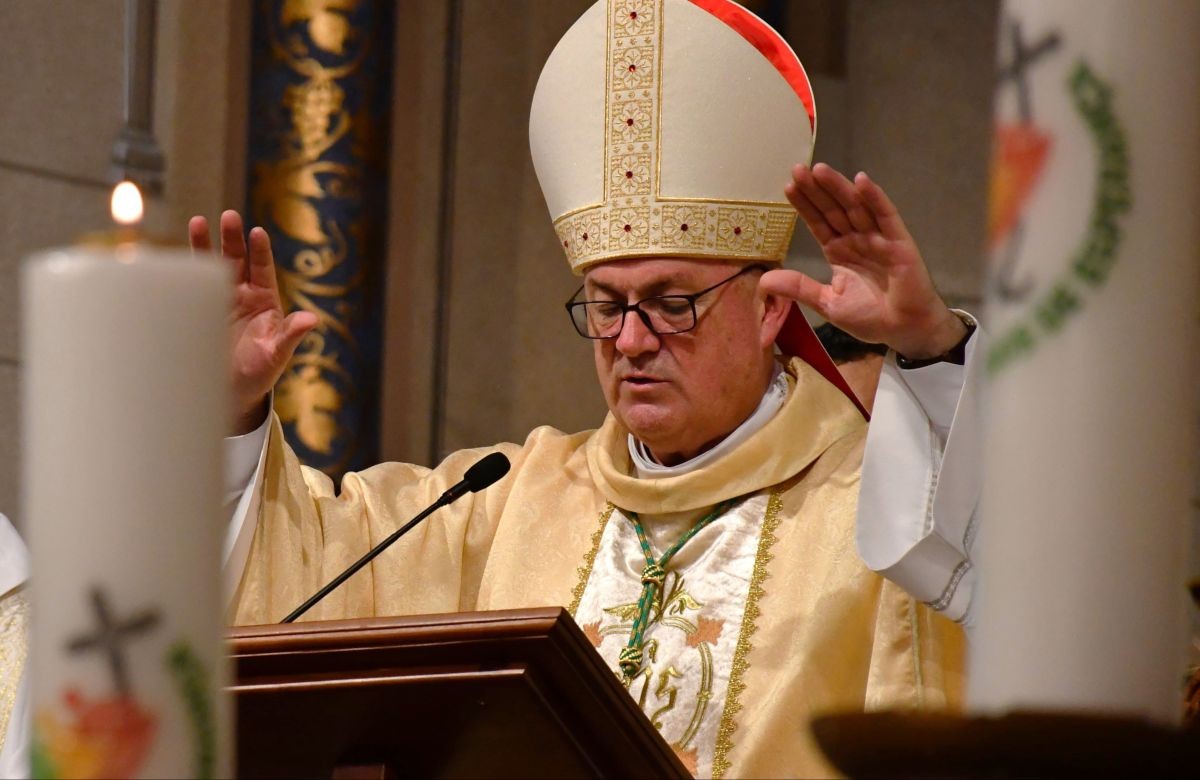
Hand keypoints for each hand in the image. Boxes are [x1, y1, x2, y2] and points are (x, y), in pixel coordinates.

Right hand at [189, 211, 317, 432]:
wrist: (230, 391)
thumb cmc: (260, 372)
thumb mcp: (277, 354)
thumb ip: (291, 335)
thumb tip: (312, 319)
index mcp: (264, 301)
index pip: (263, 269)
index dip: (260, 251)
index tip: (257, 232)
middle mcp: (241, 295)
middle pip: (236, 260)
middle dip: (232, 239)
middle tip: (229, 217)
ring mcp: (218, 301)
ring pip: (210, 267)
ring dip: (204, 245)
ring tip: (198, 221)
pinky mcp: (197, 312)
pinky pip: (189, 287)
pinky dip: (181, 272)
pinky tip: (172, 257)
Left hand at [760, 163, 965, 358]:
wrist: (905, 330)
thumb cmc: (870, 317)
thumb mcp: (827, 303)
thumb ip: (800, 288)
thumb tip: (763, 281)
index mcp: (839, 251)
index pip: (819, 222)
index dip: (805, 205)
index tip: (788, 186)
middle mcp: (857, 239)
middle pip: (834, 209)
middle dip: (816, 190)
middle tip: (798, 169)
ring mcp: (878, 238)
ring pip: (856, 207)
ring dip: (839, 188)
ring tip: (819, 170)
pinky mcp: (899, 242)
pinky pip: (886, 215)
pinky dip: (875, 198)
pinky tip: (860, 181)